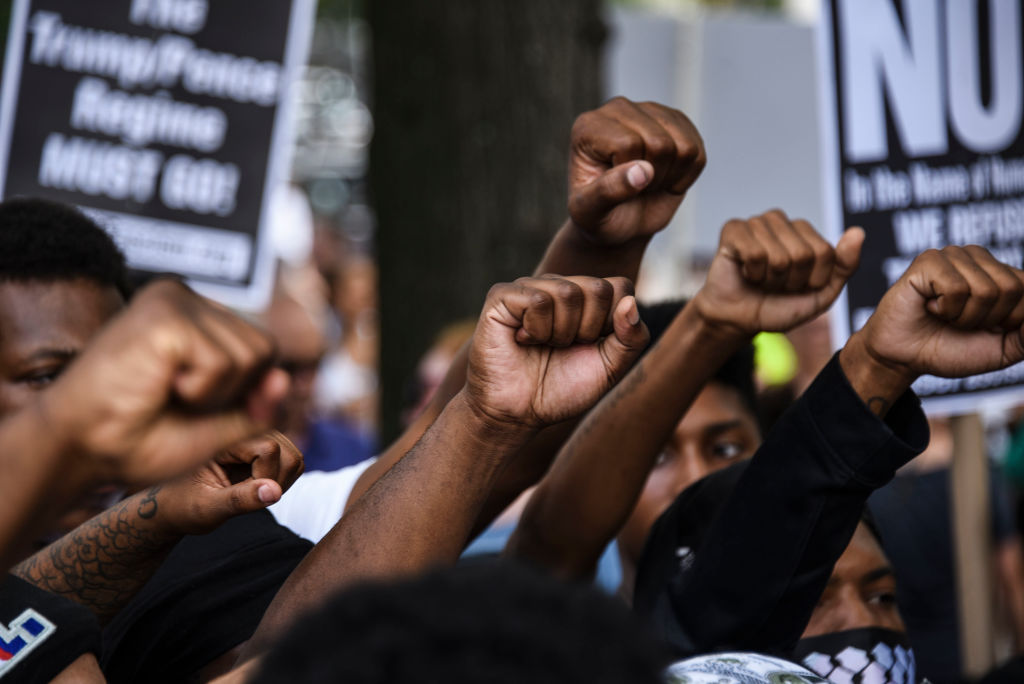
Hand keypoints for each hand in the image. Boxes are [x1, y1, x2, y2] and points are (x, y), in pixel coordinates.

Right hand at [40, 280, 288, 486]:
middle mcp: (187, 300)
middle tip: (177, 399)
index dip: (250, 389)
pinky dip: (198, 390)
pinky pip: (221, 361)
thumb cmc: (139, 439)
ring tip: (167, 391)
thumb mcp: (217, 427)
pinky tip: (159, 384)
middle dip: (234, 392)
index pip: (264, 347)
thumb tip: (283, 378)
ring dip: (214, 393)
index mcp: (198, 318)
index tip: (199, 406)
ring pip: (250, 355)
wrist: (82, 449)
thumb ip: (256, 404)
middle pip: (265, 348)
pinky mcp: (165, 312)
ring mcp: (175, 299)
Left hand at [159, 431, 304, 534]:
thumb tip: (275, 492)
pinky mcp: (269, 441)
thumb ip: (240, 500)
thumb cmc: (184, 506)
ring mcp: (259, 432)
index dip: (260, 479)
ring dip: (279, 482)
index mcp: (222, 433)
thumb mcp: (206, 509)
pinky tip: (255, 487)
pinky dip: (281, 480)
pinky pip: (294, 461)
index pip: (268, 450)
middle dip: (274, 482)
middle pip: (288, 453)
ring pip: (295, 457)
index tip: (234, 495)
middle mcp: (244, 425)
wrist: (177, 502)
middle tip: (244, 497)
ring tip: (248, 492)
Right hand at [465, 275, 648, 427]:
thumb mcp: (610, 368)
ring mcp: (530, 287)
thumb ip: (631, 338)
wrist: (518, 413)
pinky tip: (523, 340)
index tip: (589, 345)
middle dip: (587, 330)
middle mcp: (558, 285)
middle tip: (563, 347)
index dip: (612, 324)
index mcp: (585, 297)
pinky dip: (536, 330)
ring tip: (542, 344)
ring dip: (560, 333)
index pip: (620, 287)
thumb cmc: (562, 389)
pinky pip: (538, 301)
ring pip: (568, 292)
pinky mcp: (502, 295)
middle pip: (598, 288)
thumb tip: (629, 302)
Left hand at [568, 97, 704, 244]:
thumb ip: (608, 191)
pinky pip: (698, 152)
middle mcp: (618, 109)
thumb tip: (642, 171)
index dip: (629, 176)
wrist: (619, 219)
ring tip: (648, 182)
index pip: (629, 144)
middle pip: (660, 143)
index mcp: (589, 126)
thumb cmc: (599, 215)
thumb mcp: (591, 213)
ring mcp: (650, 111)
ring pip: (684, 147)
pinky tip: (664, 177)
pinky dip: (686, 175)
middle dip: (652, 178)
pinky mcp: (676, 121)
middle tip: (634, 187)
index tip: (615, 188)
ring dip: (670, 176)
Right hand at [691, 210, 863, 336]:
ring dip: (769, 279)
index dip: (812, 280)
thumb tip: (858, 231)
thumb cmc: (779, 306)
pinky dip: (751, 273)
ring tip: (760, 279)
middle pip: (802, 254)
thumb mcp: (821, 295)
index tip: (797, 287)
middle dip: (789, 281)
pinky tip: (745, 272)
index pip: (825, 253)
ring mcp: (757, 223)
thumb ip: (844, 266)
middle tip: (775, 285)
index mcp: (805, 232)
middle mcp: (782, 222)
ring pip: (778, 255)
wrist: (739, 320)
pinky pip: (754, 253)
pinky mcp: (733, 229)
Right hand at [852, 245, 1023, 383]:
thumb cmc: (951, 349)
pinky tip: (929, 306)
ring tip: (944, 315)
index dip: (1011, 320)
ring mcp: (953, 255)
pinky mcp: (928, 260)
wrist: (905, 358)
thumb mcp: (1004, 348)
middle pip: (1011, 288)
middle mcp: (979, 258)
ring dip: (963, 317)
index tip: (986, 328)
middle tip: (961, 322)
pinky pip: (956, 288)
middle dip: (987, 319)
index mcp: (1000, 273)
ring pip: (985, 289)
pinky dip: (944, 309)